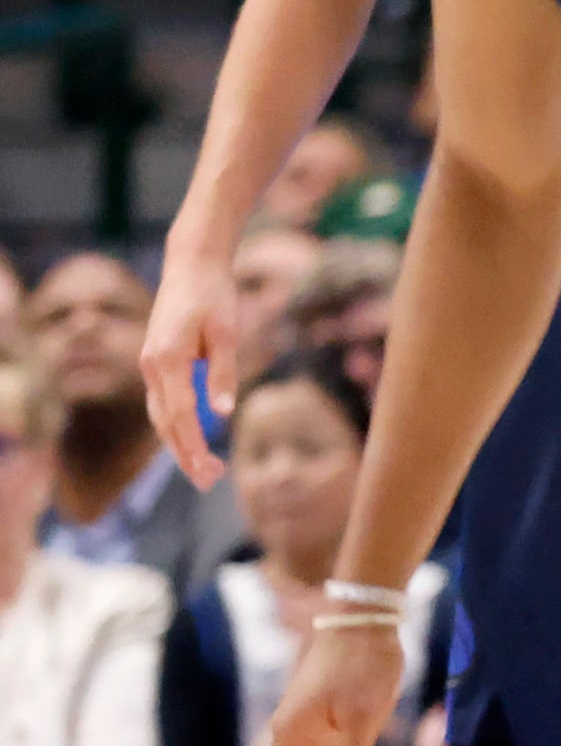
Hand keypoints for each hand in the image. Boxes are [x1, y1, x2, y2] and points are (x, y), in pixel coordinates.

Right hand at [139, 243, 240, 488]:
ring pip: (160, 416)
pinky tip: (194, 439)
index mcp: (167, 360)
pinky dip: (176, 425)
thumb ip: (222, 373)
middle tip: (209, 483)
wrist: (191, 263)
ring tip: (205, 469)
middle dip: (185, 456)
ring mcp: (149, 364)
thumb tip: (222, 414)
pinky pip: (163, 402)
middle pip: (165, 424)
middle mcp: (151, 366)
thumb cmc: (213, 294)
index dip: (194, 448)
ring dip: (180, 444)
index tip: (209, 473)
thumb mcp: (226, 332)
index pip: (179, 417)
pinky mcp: (155, 361)